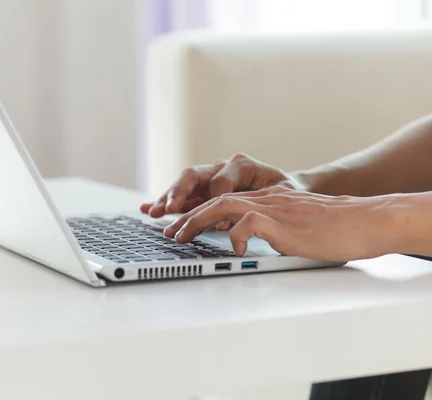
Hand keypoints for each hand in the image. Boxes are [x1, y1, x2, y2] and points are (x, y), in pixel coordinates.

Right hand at [140, 154, 304, 230]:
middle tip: (170, 208)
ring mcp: (209, 176)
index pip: (221, 182)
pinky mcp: (203, 189)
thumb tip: (231, 221)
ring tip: (153, 212)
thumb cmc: (288, 191)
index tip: (217, 222)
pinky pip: (181, 194)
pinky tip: (147, 209)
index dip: (216, 202)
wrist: (288, 186)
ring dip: (167, 198)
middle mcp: (221, 166)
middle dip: (179, 193)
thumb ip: (261, 203)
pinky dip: (164, 201)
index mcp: (241, 165)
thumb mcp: (283, 194)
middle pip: (194, 175)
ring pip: (183, 184)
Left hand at [163, 185, 405, 260]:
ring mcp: (272, 207)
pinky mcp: (282, 220)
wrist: (363, 221)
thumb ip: (270, 229)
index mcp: (266, 200)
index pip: (224, 200)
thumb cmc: (333, 228)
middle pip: (216, 199)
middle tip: (169, 231)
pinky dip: (234, 235)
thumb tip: (250, 242)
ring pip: (224, 204)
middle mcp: (265, 199)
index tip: (180, 226)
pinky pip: (248, 222)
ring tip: (181, 236)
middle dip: (188, 215)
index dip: (199, 212)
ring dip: (198, 220)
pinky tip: (233, 250)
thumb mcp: (292, 227)